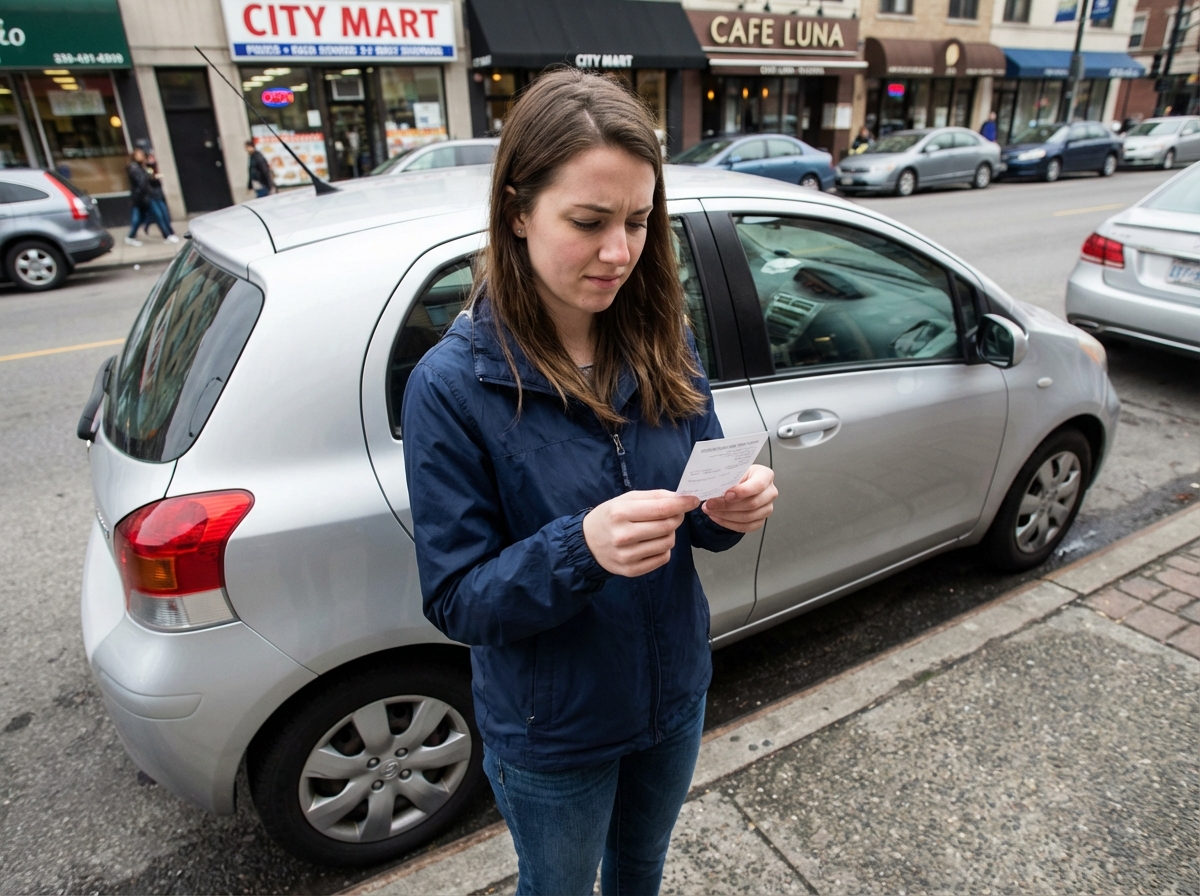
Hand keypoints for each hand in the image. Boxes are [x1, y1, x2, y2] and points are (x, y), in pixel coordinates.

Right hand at [584, 490, 700, 576]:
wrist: (587, 543)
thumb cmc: (609, 517)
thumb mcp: (625, 499)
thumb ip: (653, 496)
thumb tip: (680, 498)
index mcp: (620, 513)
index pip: (661, 509)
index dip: (682, 504)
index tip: (693, 500)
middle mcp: (623, 535)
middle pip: (667, 526)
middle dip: (677, 517)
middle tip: (675, 513)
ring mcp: (627, 556)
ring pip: (668, 543)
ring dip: (670, 533)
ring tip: (658, 529)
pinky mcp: (631, 570)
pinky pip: (663, 558)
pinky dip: (663, 548)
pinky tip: (652, 542)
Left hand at [701, 464, 776, 532]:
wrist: (739, 485)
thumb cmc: (738, 476)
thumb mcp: (734, 471)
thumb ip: (728, 478)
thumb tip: (714, 487)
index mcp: (765, 475)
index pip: (758, 485)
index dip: (742, 491)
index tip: (726, 495)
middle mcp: (770, 492)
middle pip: (752, 504)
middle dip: (728, 506)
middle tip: (710, 504)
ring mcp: (767, 508)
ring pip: (747, 517)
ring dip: (725, 515)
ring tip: (710, 510)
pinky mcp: (760, 520)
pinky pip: (745, 527)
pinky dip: (728, 523)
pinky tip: (717, 517)